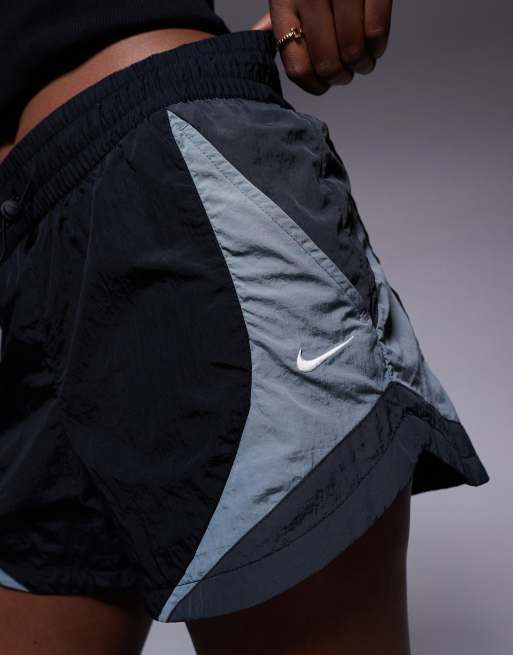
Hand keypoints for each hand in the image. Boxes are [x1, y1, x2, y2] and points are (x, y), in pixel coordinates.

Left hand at [251, 0, 392, 93]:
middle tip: (347, 73)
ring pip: (353, 52)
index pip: (297, 65)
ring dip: (361, 66)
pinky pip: (376, 32)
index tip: (323, 84)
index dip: (313, 84)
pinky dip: (378, 48)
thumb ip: (279, 15)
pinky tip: (375, 46)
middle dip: (340, 77)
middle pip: (327, 63)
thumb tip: (258, 35)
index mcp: (285, 1)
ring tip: (363, 61)